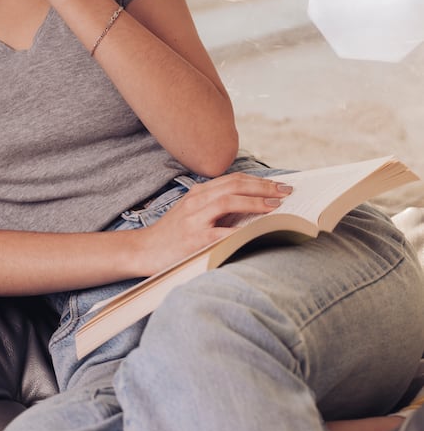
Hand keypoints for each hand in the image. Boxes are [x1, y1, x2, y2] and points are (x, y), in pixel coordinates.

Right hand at [134, 173, 292, 274]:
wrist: (144, 250)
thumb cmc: (171, 235)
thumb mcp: (191, 213)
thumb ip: (214, 208)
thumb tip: (250, 208)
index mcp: (198, 193)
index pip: (233, 180)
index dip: (258, 180)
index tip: (278, 184)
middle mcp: (197, 200)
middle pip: (235, 185)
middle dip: (264, 186)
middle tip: (287, 190)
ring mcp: (196, 219)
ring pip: (230, 200)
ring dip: (257, 200)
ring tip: (277, 204)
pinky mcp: (196, 239)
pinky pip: (224, 231)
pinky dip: (243, 228)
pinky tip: (259, 229)